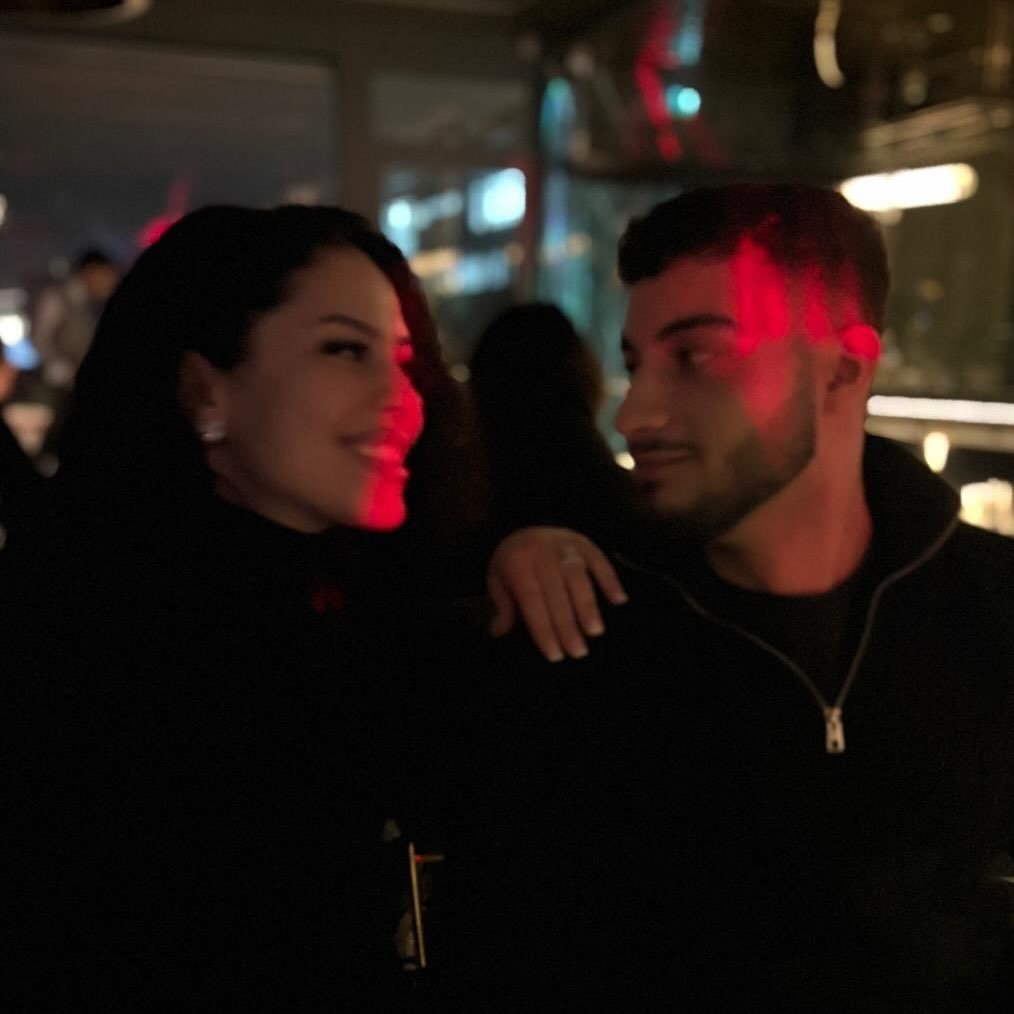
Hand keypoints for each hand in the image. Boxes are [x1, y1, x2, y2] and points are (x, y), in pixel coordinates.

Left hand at [487, 527, 627, 661]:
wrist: (527, 524)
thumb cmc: (514, 560)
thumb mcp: (497, 578)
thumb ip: (502, 605)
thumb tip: (500, 632)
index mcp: (518, 564)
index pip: (532, 601)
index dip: (544, 629)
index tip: (555, 654)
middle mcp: (543, 553)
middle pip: (556, 593)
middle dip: (568, 624)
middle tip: (578, 651)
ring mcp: (566, 546)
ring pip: (578, 577)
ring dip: (588, 605)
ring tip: (595, 631)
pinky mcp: (585, 543)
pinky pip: (600, 561)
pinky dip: (610, 580)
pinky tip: (619, 601)